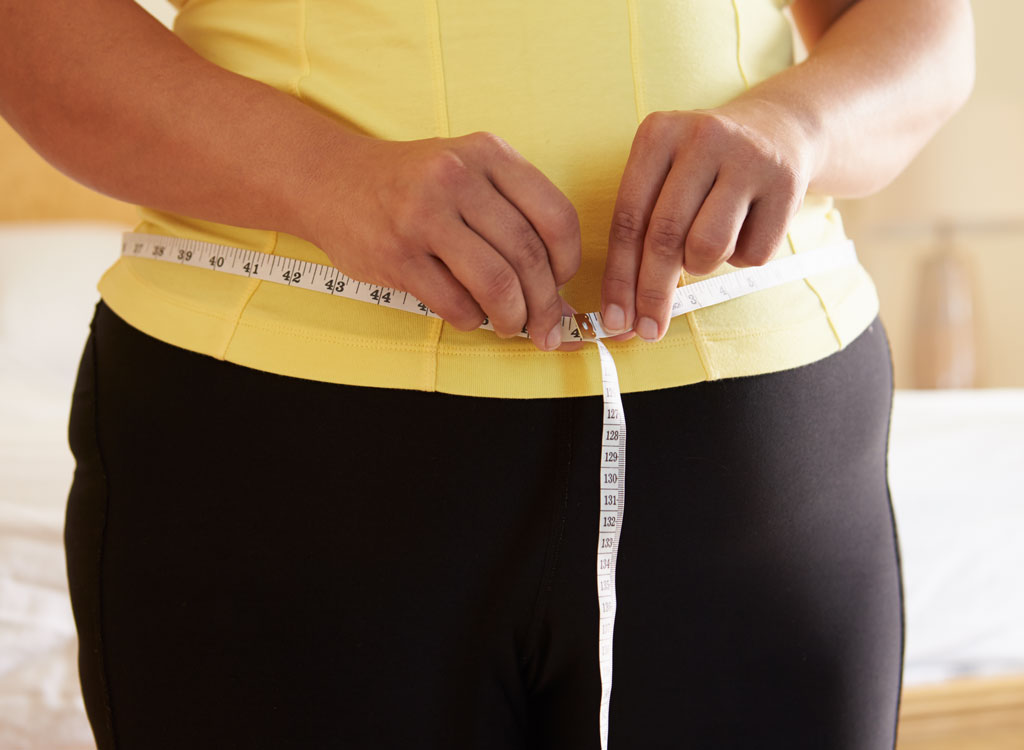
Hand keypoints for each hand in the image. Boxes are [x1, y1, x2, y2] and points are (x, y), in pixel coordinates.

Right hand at [310, 131, 582, 351]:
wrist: (331, 179)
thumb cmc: (413, 184)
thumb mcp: (468, 174)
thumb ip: (514, 219)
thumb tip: (560, 294)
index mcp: (488, 154)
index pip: (555, 216)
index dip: (569, 262)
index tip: (563, 283)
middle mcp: (457, 178)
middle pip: (528, 256)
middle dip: (546, 304)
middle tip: (547, 327)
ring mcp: (423, 216)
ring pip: (496, 283)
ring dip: (514, 317)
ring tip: (512, 325)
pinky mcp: (396, 255)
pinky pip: (455, 303)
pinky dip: (473, 320)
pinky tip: (471, 315)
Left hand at [600, 101, 816, 341]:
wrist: (778, 130)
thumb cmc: (703, 170)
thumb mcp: (664, 177)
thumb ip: (639, 232)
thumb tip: (622, 314)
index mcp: (658, 134)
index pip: (628, 219)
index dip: (619, 277)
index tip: (615, 320)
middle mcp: (702, 138)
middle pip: (665, 237)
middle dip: (652, 293)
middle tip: (648, 330)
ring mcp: (748, 158)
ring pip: (708, 247)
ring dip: (701, 265)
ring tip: (707, 246)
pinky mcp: (786, 183)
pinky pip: (753, 254)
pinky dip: (742, 258)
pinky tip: (745, 230)